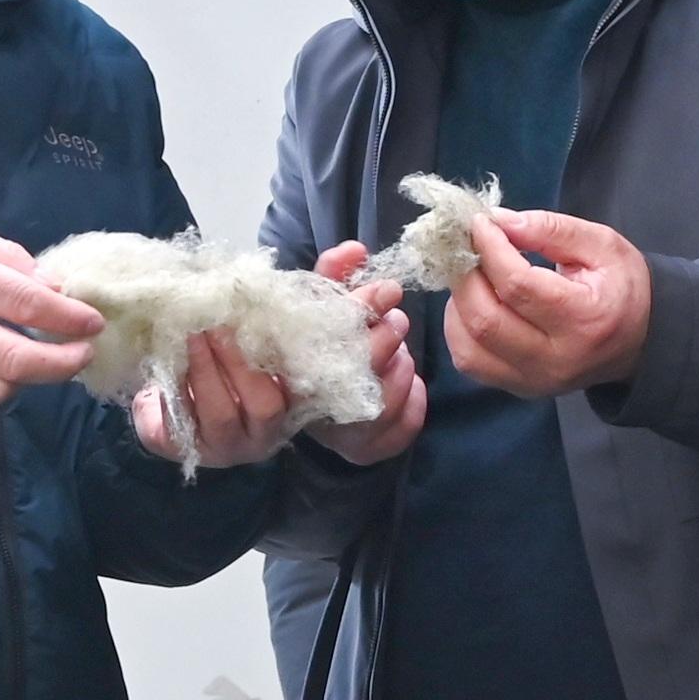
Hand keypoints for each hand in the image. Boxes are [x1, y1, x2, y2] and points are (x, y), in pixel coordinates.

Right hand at [301, 242, 428, 465]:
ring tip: (397, 348)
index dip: (358, 311)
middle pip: (354, 374)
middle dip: (384, 338)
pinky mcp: (367, 450)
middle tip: (396, 317)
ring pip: (381, 401)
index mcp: (286, 367)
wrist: (316, 397)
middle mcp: (307, 408)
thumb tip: (356, 249)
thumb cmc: (320, 342)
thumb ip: (334, 275)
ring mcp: (337, 434)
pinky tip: (405, 380)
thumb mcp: (319, 304)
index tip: (385, 289)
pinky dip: (412, 398)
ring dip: (399, 367)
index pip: (319, 342)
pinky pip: (403, 425)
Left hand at [443, 206, 651, 398]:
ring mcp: (534, 380)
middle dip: (466, 275)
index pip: (518, 285)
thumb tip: (498, 221)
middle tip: (470, 247)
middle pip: (485, 319)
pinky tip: (474, 303)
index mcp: (585, 320)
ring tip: (473, 275)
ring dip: (458, 303)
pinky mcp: (519, 388)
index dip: (490, 249)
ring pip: (468, 346)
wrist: (641, 341)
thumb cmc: (622, 287)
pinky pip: (470, 361)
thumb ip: (551, 229)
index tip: (479, 223)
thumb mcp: (601, 245)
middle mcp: (556, 359)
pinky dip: (459, 328)